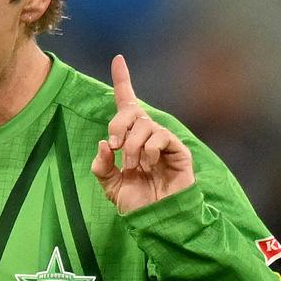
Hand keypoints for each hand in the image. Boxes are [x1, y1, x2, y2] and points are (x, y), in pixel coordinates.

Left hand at [91, 54, 194, 213]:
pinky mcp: (178, 151)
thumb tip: (105, 144)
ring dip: (133, 145)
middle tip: (115, 145)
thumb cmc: (137, 203)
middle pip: (133, 110)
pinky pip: (162, 136)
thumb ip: (102, 165)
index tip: (118, 59)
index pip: (127, 104)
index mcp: (131, 139)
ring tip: (133, 165)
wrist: (156, 220)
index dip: (123, 81)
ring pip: (145, 125)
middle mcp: (148, 136)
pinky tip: (148, 164)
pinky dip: (150, 149)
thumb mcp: (110, 185)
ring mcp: (164, 142)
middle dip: (119, 124)